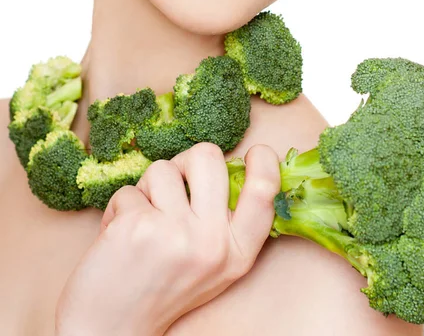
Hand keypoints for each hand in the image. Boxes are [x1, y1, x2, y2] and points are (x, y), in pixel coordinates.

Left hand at [54, 142, 280, 335]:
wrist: (112, 328)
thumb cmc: (163, 286)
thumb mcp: (213, 262)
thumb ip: (226, 220)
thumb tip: (228, 164)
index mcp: (238, 251)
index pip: (264, 191)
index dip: (263, 162)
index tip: (254, 153)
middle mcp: (213, 242)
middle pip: (207, 156)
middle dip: (184, 162)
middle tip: (173, 186)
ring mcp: (176, 233)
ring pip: (162, 169)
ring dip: (147, 191)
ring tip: (143, 223)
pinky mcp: (137, 227)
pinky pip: (128, 189)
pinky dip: (119, 207)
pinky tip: (119, 236)